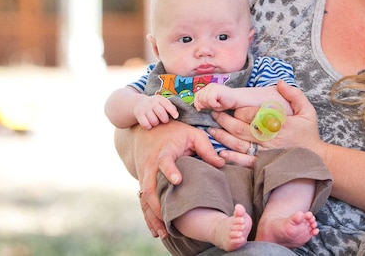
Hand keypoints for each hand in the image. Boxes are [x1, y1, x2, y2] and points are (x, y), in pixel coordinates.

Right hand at [124, 121, 224, 237]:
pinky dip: (148, 216)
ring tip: (162, 233)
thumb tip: (221, 165)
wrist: (146, 131)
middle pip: (150, 187)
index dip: (171, 170)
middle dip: (158, 205)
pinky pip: (143, 202)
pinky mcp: (143, 183)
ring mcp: (144, 176)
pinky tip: (155, 230)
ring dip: (152, 216)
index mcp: (164, 152)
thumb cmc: (175, 132)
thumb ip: (207, 148)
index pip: (165, 162)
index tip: (178, 181)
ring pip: (145, 199)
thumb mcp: (193, 134)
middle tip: (169, 220)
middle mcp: (151, 166)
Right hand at [133, 96, 178, 128]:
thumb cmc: (155, 105)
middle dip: (165, 119)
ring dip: (156, 123)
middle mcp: (151, 102)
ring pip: (153, 120)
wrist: (139, 103)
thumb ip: (170, 107)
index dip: (172, 111)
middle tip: (165, 121)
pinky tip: (149, 125)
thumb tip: (176, 114)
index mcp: (159, 99)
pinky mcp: (139, 114)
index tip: (176, 116)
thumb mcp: (162, 102)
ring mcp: (144, 108)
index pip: (167, 104)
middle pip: (161, 112)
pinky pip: (145, 124)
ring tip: (156, 122)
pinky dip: (149, 126)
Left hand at [193, 83, 230, 111]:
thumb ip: (204, 104)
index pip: (197, 95)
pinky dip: (214, 104)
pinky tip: (220, 104)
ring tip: (218, 104)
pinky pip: (209, 99)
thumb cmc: (226, 103)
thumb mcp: (212, 105)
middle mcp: (209, 85)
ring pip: (204, 99)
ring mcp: (212, 86)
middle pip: (199, 98)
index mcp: (207, 88)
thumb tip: (197, 107)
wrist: (237, 100)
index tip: (200, 109)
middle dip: (205, 105)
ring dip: (211, 105)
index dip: (197, 103)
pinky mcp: (216, 89)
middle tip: (215, 106)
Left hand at [210, 81, 322, 164]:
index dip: (238, 110)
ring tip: (212, 130)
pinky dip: (232, 157)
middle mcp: (270, 138)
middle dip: (224, 120)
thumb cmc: (309, 135)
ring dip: (223, 137)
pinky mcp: (264, 165)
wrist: (316, 161)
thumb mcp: (308, 111)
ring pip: (239, 144)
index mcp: (279, 123)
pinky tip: (222, 152)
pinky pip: (245, 161)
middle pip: (241, 128)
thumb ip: (294, 95)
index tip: (230, 106)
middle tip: (214, 114)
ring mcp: (266, 153)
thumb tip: (280, 83)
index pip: (252, 114)